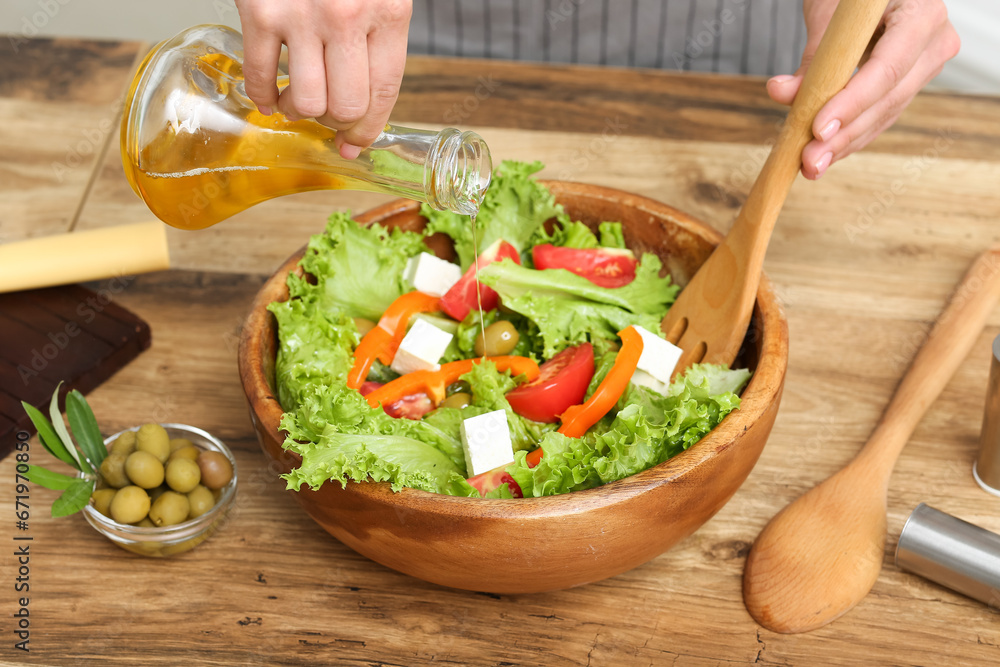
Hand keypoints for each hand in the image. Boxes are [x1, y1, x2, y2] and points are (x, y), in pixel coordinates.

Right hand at [235, 0, 412, 158]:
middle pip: (346, 106)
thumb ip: (380, 37)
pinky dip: (261, 96)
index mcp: (389, 13)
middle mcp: (348, 18)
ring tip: (296, 101)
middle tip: (326, 117)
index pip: (383, 93)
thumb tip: (366, 107)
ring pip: (307, 101)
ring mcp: (303, 15)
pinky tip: (266, 98)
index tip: (357, 144)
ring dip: (299, 111)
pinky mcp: (261, 10)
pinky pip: (260, 74)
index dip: (369, 129)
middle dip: (336, 123)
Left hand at [766, 0, 959, 179]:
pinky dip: (851, 137)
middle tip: (809, 161)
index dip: (852, 103)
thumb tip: (782, 92)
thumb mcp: (829, 15)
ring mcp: (925, 66)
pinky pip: (881, 116)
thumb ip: (812, 57)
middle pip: (888, 99)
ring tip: (811, 166)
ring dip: (845, 144)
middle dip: (845, 135)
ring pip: (885, 114)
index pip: (887, 68)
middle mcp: (934, 42)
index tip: (818, 129)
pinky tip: (825, 155)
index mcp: (921, 13)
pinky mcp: (910, 85)